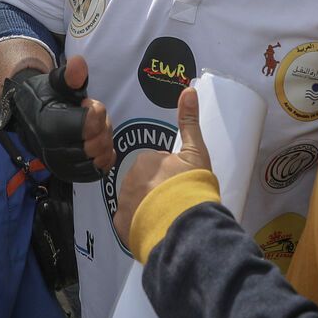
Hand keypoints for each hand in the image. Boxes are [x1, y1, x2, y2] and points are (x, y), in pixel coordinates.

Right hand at [2, 57, 114, 181]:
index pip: (91, 124)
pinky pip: (99, 172)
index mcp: (50, 127)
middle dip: (102, 125)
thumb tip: (78, 63)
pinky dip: (104, 157)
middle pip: (99, 143)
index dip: (95, 109)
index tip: (85, 103)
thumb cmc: (47, 98)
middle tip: (92, 116)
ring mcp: (62, 167)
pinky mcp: (70, 176)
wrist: (31, 119)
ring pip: (101, 158)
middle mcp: (54, 152)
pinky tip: (96, 142)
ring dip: (104, 141)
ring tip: (92, 130)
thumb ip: (71, 75)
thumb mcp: (57, 82)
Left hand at [112, 85, 213, 247]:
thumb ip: (189, 122)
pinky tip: (153, 228)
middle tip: (174, 201)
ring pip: (134, 202)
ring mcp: (123, 203)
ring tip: (166, 217)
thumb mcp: (195, 152)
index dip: (171, 175)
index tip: (181, 184)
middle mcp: (129, 179)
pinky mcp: (121, 225)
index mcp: (146, 160)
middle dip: (156, 191)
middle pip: (143, 183)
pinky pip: (127, 222)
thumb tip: (188, 89)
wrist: (184, 225)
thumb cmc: (191, 187)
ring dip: (146, 208)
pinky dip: (137, 225)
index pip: (157, 165)